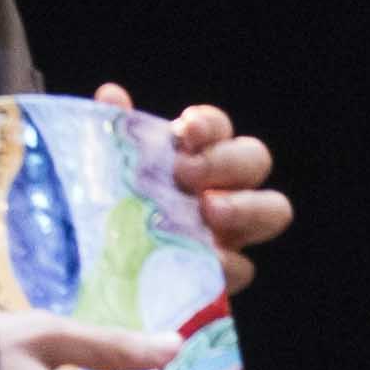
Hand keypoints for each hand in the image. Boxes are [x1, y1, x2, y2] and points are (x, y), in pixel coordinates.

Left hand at [92, 82, 289, 289]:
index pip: (216, 127)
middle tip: (186, 175)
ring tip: (209, 214)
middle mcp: (222, 186)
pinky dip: (228, 262)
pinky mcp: (224, 274)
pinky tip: (202, 261)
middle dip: (226, 162)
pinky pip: (245, 266)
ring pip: (273, 209)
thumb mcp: (100, 173)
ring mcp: (231, 231)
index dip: (207, 125)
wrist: (95, 271)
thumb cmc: (104, 210)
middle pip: (255, 159)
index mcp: (194, 154)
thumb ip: (111, 136)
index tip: (185, 130)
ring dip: (247, 207)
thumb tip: (112, 95)